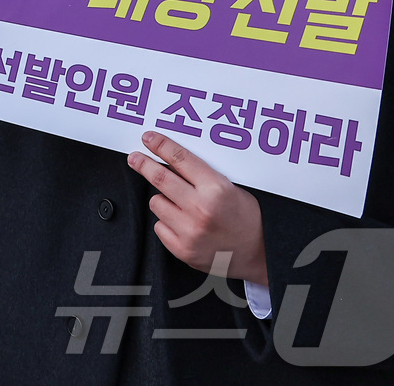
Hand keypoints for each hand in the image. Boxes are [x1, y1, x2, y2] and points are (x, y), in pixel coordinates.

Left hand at [128, 131, 268, 285]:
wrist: (258, 255)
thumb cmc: (248, 220)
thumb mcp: (232, 189)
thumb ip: (203, 177)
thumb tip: (171, 161)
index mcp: (216, 190)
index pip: (180, 159)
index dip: (161, 145)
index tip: (148, 139)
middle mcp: (201, 209)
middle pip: (160, 178)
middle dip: (143, 164)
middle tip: (135, 158)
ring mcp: (190, 231)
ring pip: (156, 203)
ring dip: (163, 200)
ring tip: (181, 206)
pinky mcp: (182, 249)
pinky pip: (159, 226)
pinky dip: (167, 223)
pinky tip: (183, 224)